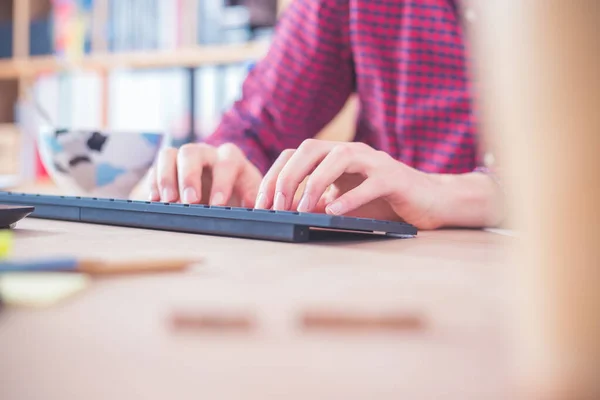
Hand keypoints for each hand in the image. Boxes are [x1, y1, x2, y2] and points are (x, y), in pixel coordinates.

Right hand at [148, 143, 261, 206]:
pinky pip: (155, 168)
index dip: (222, 181)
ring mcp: (183, 158)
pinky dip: (154, 184)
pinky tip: (155, 201)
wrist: (222, 198)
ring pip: (169, 155)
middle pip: (192, 152)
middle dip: (189, 177)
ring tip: (168, 201)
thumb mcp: (251, 199)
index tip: (218, 204)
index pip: (227, 161)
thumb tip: (256, 213)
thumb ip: (254, 203)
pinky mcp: (166, 168)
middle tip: (190, 202)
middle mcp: (206, 153)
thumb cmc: (239, 198)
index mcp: (231, 159)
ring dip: (166, 177)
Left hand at [254, 139, 442, 228]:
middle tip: (276, 206)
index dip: (274, 176)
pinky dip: (350, 198)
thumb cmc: (383, 201)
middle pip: (309, 149)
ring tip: (303, 210)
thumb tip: (285, 212)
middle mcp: (351, 152)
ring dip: (314, 184)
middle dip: (287, 177)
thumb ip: (318, 201)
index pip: (294, 155)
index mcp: (334, 155)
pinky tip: (335, 212)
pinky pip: (369, 184)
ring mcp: (374, 162)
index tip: (261, 204)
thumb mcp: (342, 200)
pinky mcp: (394, 178)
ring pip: (338, 159)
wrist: (429, 200)